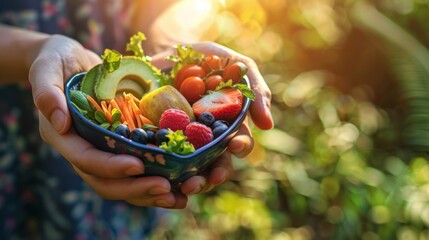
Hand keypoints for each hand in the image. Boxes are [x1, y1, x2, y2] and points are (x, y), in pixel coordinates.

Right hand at [29, 35, 187, 207]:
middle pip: (105, 181)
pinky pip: (135, 172)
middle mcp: (81, 150)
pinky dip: (154, 181)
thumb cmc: (57, 61)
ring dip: (148, 194)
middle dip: (134, 187)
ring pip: (122, 184)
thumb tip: (59, 122)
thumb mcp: (46, 68)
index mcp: (62, 136)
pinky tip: (178, 187)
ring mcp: (100, 151)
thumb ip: (47, 92)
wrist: (70, 62)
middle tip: (166, 188)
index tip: (137, 166)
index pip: (85, 159)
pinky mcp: (117, 148)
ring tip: (177, 198)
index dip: (110, 166)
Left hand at [151, 41, 273, 194]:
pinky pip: (164, 157)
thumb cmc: (208, 57)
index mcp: (229, 123)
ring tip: (186, 185)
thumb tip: (268, 125)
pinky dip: (165, 170)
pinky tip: (162, 176)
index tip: (234, 146)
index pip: (240, 142)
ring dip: (193, 180)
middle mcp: (209, 136)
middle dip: (216, 174)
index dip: (240, 147)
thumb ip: (255, 89)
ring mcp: (184, 139)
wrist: (168, 48)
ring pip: (192, 168)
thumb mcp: (237, 64)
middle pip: (217, 163)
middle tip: (209, 180)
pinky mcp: (159, 138)